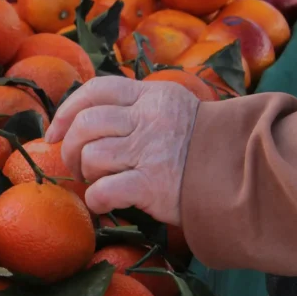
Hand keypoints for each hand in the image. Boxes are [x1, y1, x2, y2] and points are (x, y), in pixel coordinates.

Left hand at [44, 76, 199, 224]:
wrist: (242, 173)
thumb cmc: (200, 147)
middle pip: (86, 124)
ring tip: (99, 182)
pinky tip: (104, 205)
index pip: (96, 90)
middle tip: (76, 166)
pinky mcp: (152, 185)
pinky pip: (103, 191)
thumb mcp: (172, 110)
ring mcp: (150, 151)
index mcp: (151, 96)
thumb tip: (82, 121)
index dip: (66, 111)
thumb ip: (135, 108)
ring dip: (86, 174)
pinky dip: (95, 201)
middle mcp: (149, 118)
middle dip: (69, 148)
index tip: (53, 133)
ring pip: (91, 156)